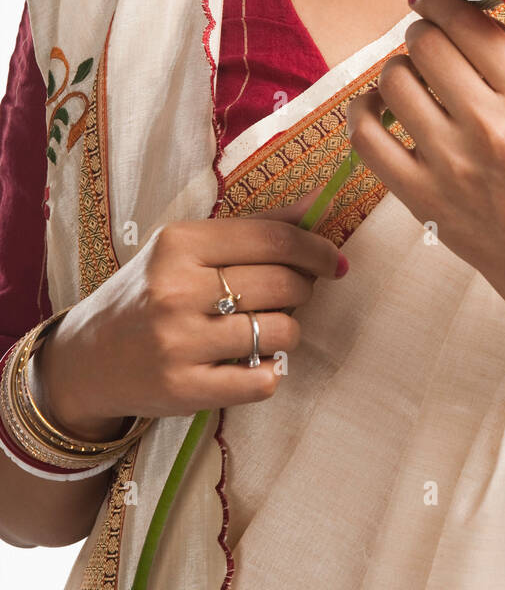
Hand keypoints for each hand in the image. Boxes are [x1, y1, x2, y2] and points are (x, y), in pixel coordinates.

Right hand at [36, 187, 345, 440]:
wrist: (86, 358)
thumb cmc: (148, 292)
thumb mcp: (187, 247)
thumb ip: (256, 225)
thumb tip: (321, 199)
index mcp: (179, 243)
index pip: (273, 238)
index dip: (315, 248)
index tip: (333, 259)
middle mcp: (176, 290)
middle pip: (282, 283)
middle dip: (305, 288)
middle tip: (297, 293)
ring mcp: (179, 343)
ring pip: (279, 331)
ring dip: (289, 330)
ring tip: (268, 328)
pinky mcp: (183, 390)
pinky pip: (261, 382)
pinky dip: (270, 373)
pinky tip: (254, 363)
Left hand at [345, 0, 504, 311]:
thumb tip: (453, 5)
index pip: (465, 21)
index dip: (439, 1)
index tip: (429, 0)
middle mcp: (491, 124)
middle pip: (423, 43)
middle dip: (420, 34)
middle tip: (427, 44)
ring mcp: (451, 162)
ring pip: (392, 79)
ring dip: (397, 71)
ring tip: (412, 81)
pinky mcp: (420, 194)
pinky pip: (365, 134)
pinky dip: (362, 111)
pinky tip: (376, 108)